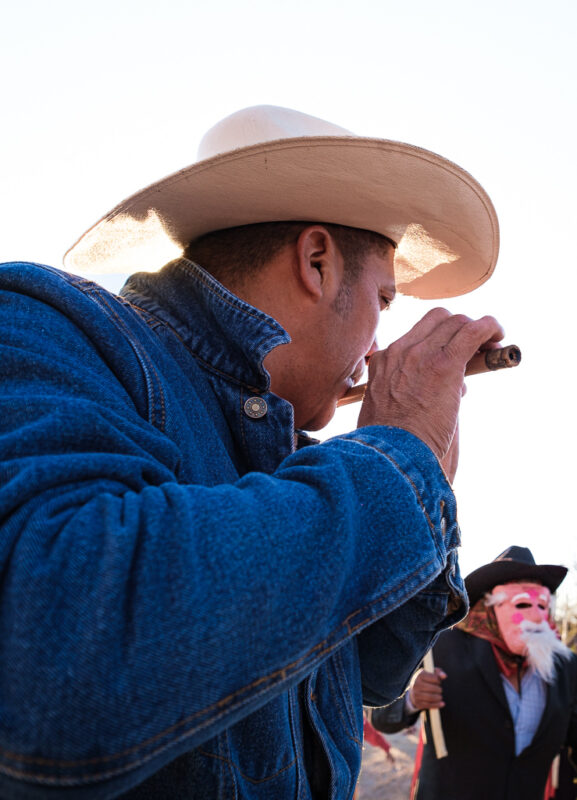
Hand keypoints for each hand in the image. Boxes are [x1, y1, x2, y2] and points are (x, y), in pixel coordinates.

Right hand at [357, 308, 504, 465]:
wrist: (390, 454)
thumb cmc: (391, 442)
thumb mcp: (388, 409)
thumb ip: (413, 392)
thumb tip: (454, 388)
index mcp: (384, 362)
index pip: (417, 334)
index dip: (441, 337)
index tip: (454, 352)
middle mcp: (400, 351)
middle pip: (437, 319)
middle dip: (460, 327)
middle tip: (478, 347)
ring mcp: (421, 354)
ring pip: (456, 321)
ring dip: (478, 329)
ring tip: (492, 344)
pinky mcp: (445, 364)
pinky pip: (473, 331)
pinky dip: (490, 327)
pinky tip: (499, 334)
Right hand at [409, 667, 446, 709]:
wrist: (413, 690)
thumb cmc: (425, 680)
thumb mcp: (430, 674)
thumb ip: (438, 672)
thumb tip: (444, 676)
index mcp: (419, 675)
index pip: (434, 678)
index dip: (438, 680)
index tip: (438, 682)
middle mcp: (416, 684)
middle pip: (433, 688)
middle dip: (439, 690)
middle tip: (440, 690)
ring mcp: (416, 694)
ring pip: (431, 697)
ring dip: (439, 697)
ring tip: (440, 696)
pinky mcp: (418, 703)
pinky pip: (429, 705)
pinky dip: (437, 704)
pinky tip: (442, 703)